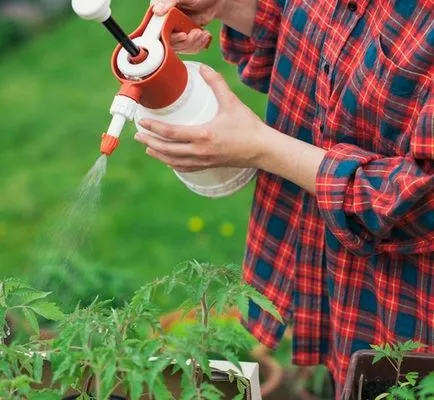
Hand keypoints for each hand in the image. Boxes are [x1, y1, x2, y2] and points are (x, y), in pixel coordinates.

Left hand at [134, 65, 264, 172]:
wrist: (262, 149)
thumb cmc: (248, 127)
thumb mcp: (231, 102)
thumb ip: (216, 83)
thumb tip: (204, 68)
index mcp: (203, 135)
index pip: (171, 133)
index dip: (154, 127)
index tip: (142, 122)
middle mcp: (200, 151)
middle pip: (167, 149)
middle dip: (150, 141)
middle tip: (138, 134)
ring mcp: (203, 161)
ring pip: (174, 161)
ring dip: (159, 155)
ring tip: (148, 148)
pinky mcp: (208, 165)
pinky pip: (185, 168)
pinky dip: (173, 165)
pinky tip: (168, 161)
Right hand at [152, 0, 225, 52]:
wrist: (211, 3)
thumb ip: (169, 2)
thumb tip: (156, 10)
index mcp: (160, 14)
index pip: (160, 32)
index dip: (172, 37)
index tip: (184, 35)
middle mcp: (165, 24)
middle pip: (171, 43)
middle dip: (187, 41)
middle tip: (197, 33)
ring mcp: (174, 33)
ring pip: (181, 48)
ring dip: (194, 43)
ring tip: (203, 33)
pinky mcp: (183, 39)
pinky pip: (188, 49)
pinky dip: (198, 45)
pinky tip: (204, 36)